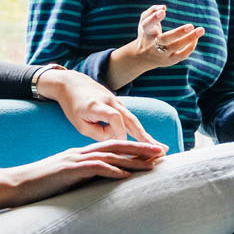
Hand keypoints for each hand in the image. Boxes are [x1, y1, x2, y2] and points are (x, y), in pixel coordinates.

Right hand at [0, 140, 166, 216]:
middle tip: (162, 152)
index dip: (134, 150)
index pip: (112, 148)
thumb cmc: (38, 188)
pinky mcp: (68, 171)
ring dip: (133, 159)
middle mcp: (79, 153)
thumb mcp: (65, 182)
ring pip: (110, 155)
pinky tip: (126, 175)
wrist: (14, 186)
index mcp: (80, 155)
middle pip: (116, 146)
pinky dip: (112, 170)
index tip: (153, 154)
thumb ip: (82, 180)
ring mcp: (74, 160)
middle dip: (140, 149)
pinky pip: (94, 168)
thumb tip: (100, 187)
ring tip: (152, 163)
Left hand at [38, 68, 161, 146]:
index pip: (113, 117)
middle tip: (159, 151)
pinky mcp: (119, 104)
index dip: (119, 132)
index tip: (121, 145)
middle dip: (144, 137)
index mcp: (96, 105)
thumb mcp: (79, 124)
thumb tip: (118, 141)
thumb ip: (98, 134)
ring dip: (146, 135)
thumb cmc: (73, 105)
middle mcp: (110, 101)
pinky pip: (130, 119)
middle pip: (130, 119)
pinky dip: (139, 131)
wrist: (72, 82)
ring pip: (133, 120)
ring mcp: (116, 101)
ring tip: (161, 149)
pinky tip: (148, 142)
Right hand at [129, 4, 203, 70]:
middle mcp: (153, 45)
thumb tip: (164, 7)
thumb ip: (152, 11)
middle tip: (190, 25)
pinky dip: (190, 46)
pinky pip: (182, 55)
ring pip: (176, 47)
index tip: (163, 11)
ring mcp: (162, 54)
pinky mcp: (169, 61)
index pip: (147, 25)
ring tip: (201, 30)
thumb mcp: (144, 21)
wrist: (143, 58)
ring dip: (189, 39)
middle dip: (178, 33)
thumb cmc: (146, 34)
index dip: (154, 18)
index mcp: (146, 33)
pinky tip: (196, 38)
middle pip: (165, 39)